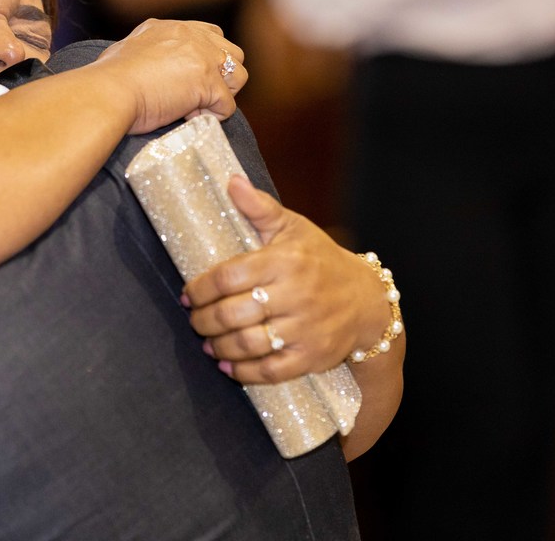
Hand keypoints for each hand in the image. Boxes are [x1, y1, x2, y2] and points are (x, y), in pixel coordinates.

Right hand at [95, 19, 246, 134]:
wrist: (109, 91)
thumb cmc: (107, 78)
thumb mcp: (125, 48)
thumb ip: (143, 49)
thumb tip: (138, 61)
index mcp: (171, 28)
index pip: (209, 35)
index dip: (206, 61)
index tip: (189, 80)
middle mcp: (192, 36)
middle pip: (232, 53)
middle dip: (222, 77)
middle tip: (198, 96)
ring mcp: (203, 58)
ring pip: (239, 76)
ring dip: (223, 95)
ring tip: (197, 108)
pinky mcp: (208, 82)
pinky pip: (228, 105)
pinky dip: (213, 117)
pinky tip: (189, 118)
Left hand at [183, 176, 390, 383]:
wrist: (367, 300)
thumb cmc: (321, 259)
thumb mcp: (293, 227)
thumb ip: (259, 207)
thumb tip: (230, 181)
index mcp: (285, 260)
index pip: (229, 275)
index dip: (201, 288)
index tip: (188, 294)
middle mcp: (295, 294)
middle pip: (233, 313)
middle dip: (204, 320)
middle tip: (194, 320)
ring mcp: (305, 328)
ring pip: (248, 344)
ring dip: (218, 347)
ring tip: (207, 343)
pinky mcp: (312, 356)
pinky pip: (271, 371)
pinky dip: (244, 373)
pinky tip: (227, 367)